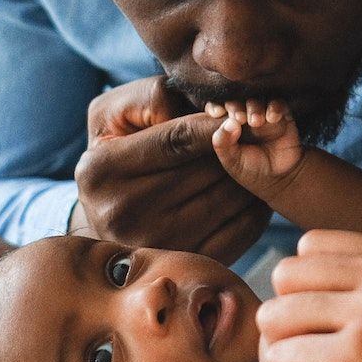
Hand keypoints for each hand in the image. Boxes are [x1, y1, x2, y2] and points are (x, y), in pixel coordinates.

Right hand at [74, 76, 271, 261]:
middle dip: (237, 148)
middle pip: (206, 172)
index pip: (175, 142)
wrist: (104, 219)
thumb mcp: (113, 115)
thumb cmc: (114, 154)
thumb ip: (150, 98)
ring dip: (249, 177)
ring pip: (227, 200)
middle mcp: (123, 213)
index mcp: (102, 170)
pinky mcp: (183, 262)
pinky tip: (254, 191)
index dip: (214, 127)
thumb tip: (199, 111)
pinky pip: (239, 231)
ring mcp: (154, 244)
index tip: (238, 117)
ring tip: (257, 159)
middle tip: (259, 134)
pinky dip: (254, 208)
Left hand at [207, 98, 306, 202]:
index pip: (218, 108)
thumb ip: (223, 143)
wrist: (279, 178)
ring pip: (257, 100)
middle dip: (236, 106)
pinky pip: (278, 104)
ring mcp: (264, 116)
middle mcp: (245, 118)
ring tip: (256, 122)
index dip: (216, 106)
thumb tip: (229, 122)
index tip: (216, 113)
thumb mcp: (232, 161)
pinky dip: (275, 107)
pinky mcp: (282, 117)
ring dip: (255, 106)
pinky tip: (272, 118)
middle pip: (238, 101)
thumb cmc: (252, 170)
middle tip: (239, 118)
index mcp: (229, 126)